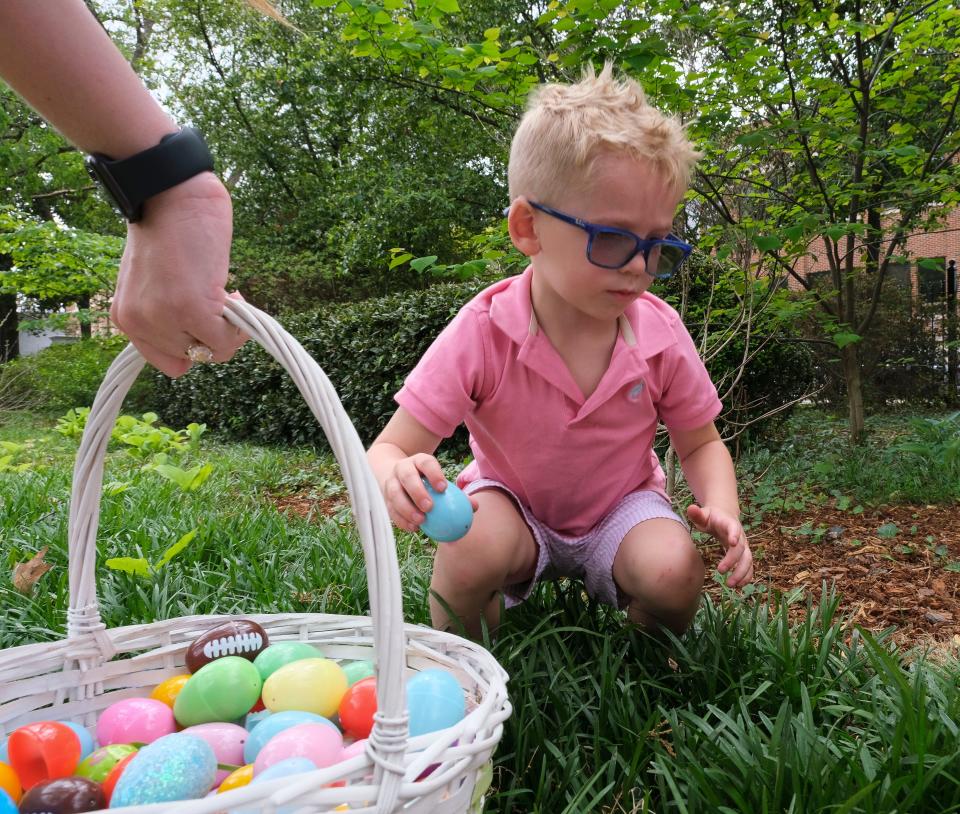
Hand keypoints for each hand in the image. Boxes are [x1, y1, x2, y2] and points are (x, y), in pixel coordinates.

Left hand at [110, 173, 246, 376]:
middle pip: (192, 356)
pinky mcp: (193, 310)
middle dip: (212, 333)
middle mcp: (140, 322)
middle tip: (220, 301)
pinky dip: (240, 324)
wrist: (168, 191)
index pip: (166, 360)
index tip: (205, 322)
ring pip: (213, 351)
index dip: (193, 344)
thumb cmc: (166, 223)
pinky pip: (227, 339)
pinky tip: (235, 293)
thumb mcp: (152, 277)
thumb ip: (164, 307)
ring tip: (228, 295)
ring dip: (229, 328)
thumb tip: (201, 333)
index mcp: (126, 315)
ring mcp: (165, 318)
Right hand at [382, 453, 478, 532]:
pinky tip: (413, 528)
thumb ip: (457, 494)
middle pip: (407, 476)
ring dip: (406, 508)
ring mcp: (391, 481)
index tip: (443, 488)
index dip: (434, 474)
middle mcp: (402, 468)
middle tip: (430, 507)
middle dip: (417, 491)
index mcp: (419, 461)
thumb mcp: (439, 481)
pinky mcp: (384, 497)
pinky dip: (401, 519)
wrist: (396, 476)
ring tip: (420, 521)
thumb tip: (474, 506)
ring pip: (395, 493)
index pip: (426, 463)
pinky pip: (390, 508)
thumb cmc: (426, 482)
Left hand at [686, 503, 753, 587]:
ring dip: (741, 573)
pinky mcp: (743, 554)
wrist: (724, 515)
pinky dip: (746, 576)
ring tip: (731, 584)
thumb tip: (690, 508)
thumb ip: (697, 514)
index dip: (734, 534)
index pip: (734, 528)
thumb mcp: (703, 514)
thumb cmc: (711, 517)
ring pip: (747, 560)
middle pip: (741, 549)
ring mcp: (743, 545)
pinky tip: (739, 586)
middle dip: (732, 561)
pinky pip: (748, 566)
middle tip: (720, 571)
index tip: (732, 543)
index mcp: (729, 524)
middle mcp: (740, 535)